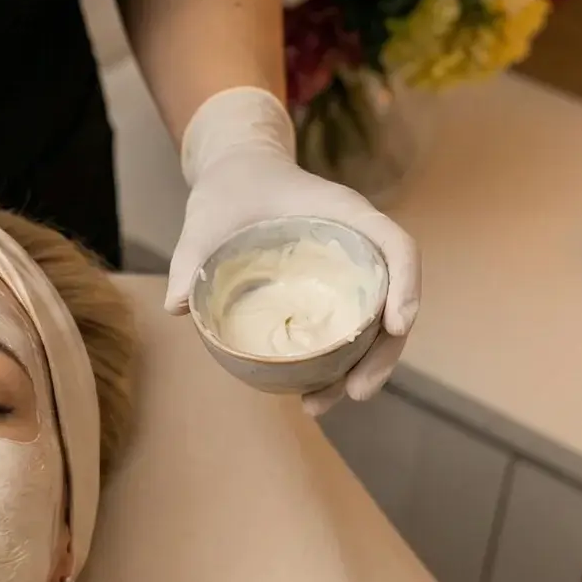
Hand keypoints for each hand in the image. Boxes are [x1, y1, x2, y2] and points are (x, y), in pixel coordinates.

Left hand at [165, 87, 421, 415]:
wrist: (237, 176)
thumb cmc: (230, 188)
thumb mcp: (207, 215)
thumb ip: (190, 255)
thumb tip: (175, 307)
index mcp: (345, 214)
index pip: (396, 246)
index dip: (406, 285)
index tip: (395, 324)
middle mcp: (357, 244)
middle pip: (393, 300)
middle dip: (384, 352)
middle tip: (358, 392)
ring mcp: (348, 271)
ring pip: (373, 326)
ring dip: (360, 369)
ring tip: (319, 405)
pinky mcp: (330, 292)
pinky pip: (346, 329)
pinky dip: (336, 363)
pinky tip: (308, 392)